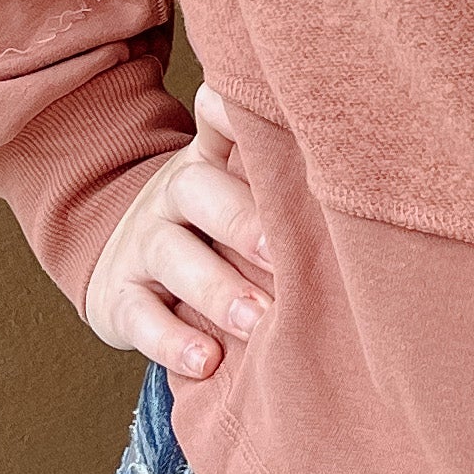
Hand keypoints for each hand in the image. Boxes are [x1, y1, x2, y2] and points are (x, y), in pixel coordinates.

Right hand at [80, 84, 271, 385]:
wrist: (126, 264)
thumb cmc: (214, 230)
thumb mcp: (239, 191)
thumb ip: (283, 180)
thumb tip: (354, 172)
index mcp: (210, 159)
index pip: (218, 119)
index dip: (235, 112)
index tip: (276, 119)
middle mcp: (173, 193)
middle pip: (198, 190)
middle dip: (243, 222)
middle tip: (281, 254)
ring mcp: (142, 244)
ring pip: (172, 256)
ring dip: (217, 290)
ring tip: (256, 320)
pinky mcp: (119, 298)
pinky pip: (141, 317)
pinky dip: (172, 342)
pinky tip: (206, 361)